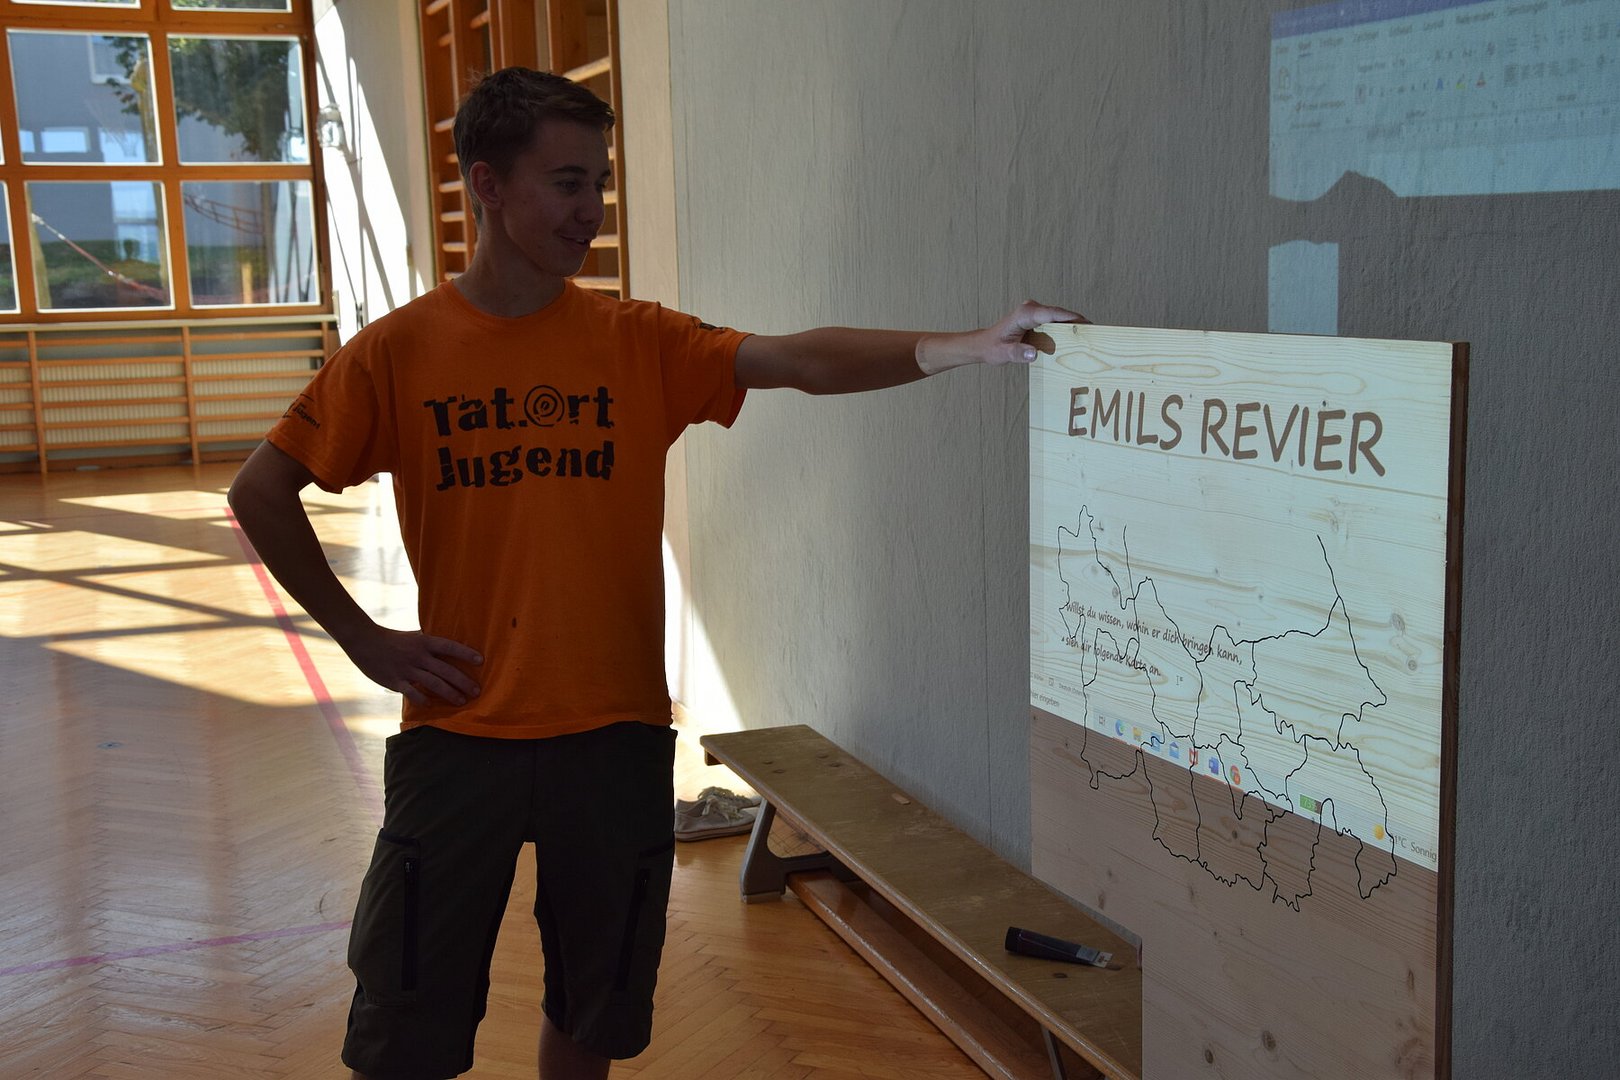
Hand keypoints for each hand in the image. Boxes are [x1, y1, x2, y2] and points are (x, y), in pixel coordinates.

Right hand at [341, 624, 483, 706]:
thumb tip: (448, 642)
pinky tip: (431, 705)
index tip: (481, 661)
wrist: (364, 641)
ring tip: (461, 701)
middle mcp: (418, 656)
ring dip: (449, 693)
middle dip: (462, 681)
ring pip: (433, 683)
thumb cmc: (392, 639)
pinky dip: (422, 699)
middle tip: (476, 691)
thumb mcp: (413, 636)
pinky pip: (412, 693)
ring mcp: (407, 669)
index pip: (449, 646)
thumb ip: (429, 641)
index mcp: (424, 642)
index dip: (465, 653)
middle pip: (445, 670)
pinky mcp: (395, 681)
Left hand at [916, 300, 1087, 374]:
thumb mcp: (1003, 354)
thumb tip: (1033, 353)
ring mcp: (1034, 312)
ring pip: (1058, 316)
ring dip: (1073, 324)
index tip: (1086, 321)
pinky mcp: (1037, 318)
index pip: (1050, 313)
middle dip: (1077, 320)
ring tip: (1092, 334)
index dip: (1069, 316)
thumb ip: (1017, 353)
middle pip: (1058, 313)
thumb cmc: (992, 348)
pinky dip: (1066, 327)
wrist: (984, 344)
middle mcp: (1030, 309)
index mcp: (1023, 315)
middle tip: (1097, 331)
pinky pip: (1055, 321)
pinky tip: (1078, 337)